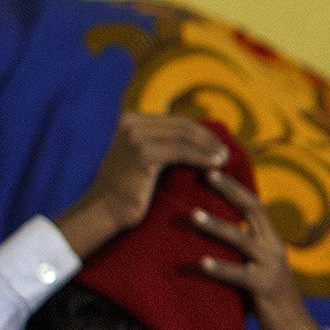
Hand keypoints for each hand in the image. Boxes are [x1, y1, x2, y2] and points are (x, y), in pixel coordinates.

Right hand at [55, 112, 231, 258]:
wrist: (103, 210)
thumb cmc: (126, 190)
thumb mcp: (140, 158)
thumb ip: (159, 143)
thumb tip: (196, 140)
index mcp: (130, 119)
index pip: (175, 121)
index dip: (200, 132)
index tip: (218, 145)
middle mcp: (131, 122)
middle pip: (182, 126)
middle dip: (207, 139)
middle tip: (226, 152)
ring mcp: (136, 136)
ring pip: (185, 137)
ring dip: (208, 148)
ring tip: (224, 159)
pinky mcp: (143, 153)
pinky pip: (182, 152)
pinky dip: (202, 157)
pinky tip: (215, 165)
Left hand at [188, 170, 325, 329]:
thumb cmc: (269, 299)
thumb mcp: (257, 267)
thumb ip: (242, 251)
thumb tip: (209, 233)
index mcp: (271, 239)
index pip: (253, 203)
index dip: (234, 185)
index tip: (212, 168)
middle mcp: (274, 247)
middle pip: (252, 209)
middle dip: (228, 190)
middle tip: (204, 174)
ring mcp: (270, 267)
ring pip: (241, 239)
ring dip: (216, 225)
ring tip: (193, 216)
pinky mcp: (264, 288)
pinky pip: (238, 274)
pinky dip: (218, 268)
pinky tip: (200, 263)